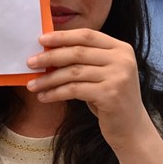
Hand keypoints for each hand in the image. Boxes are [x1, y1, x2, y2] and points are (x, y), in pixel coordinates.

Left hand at [26, 28, 153, 149]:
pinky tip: (43, 97)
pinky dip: (55, 93)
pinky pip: (74, 90)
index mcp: (121, 48)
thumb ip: (86, 59)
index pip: (87, 35)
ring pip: (73, 72)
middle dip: (50, 56)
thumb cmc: (110, 97)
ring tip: (32, 85)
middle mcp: (122, 60)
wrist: (131, 128)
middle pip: (78, 52)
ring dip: (48, 79)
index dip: (62, 36)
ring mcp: (118, 77)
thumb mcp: (103, 73)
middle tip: (30, 63)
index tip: (41, 39)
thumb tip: (49, 50)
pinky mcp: (110, 95)